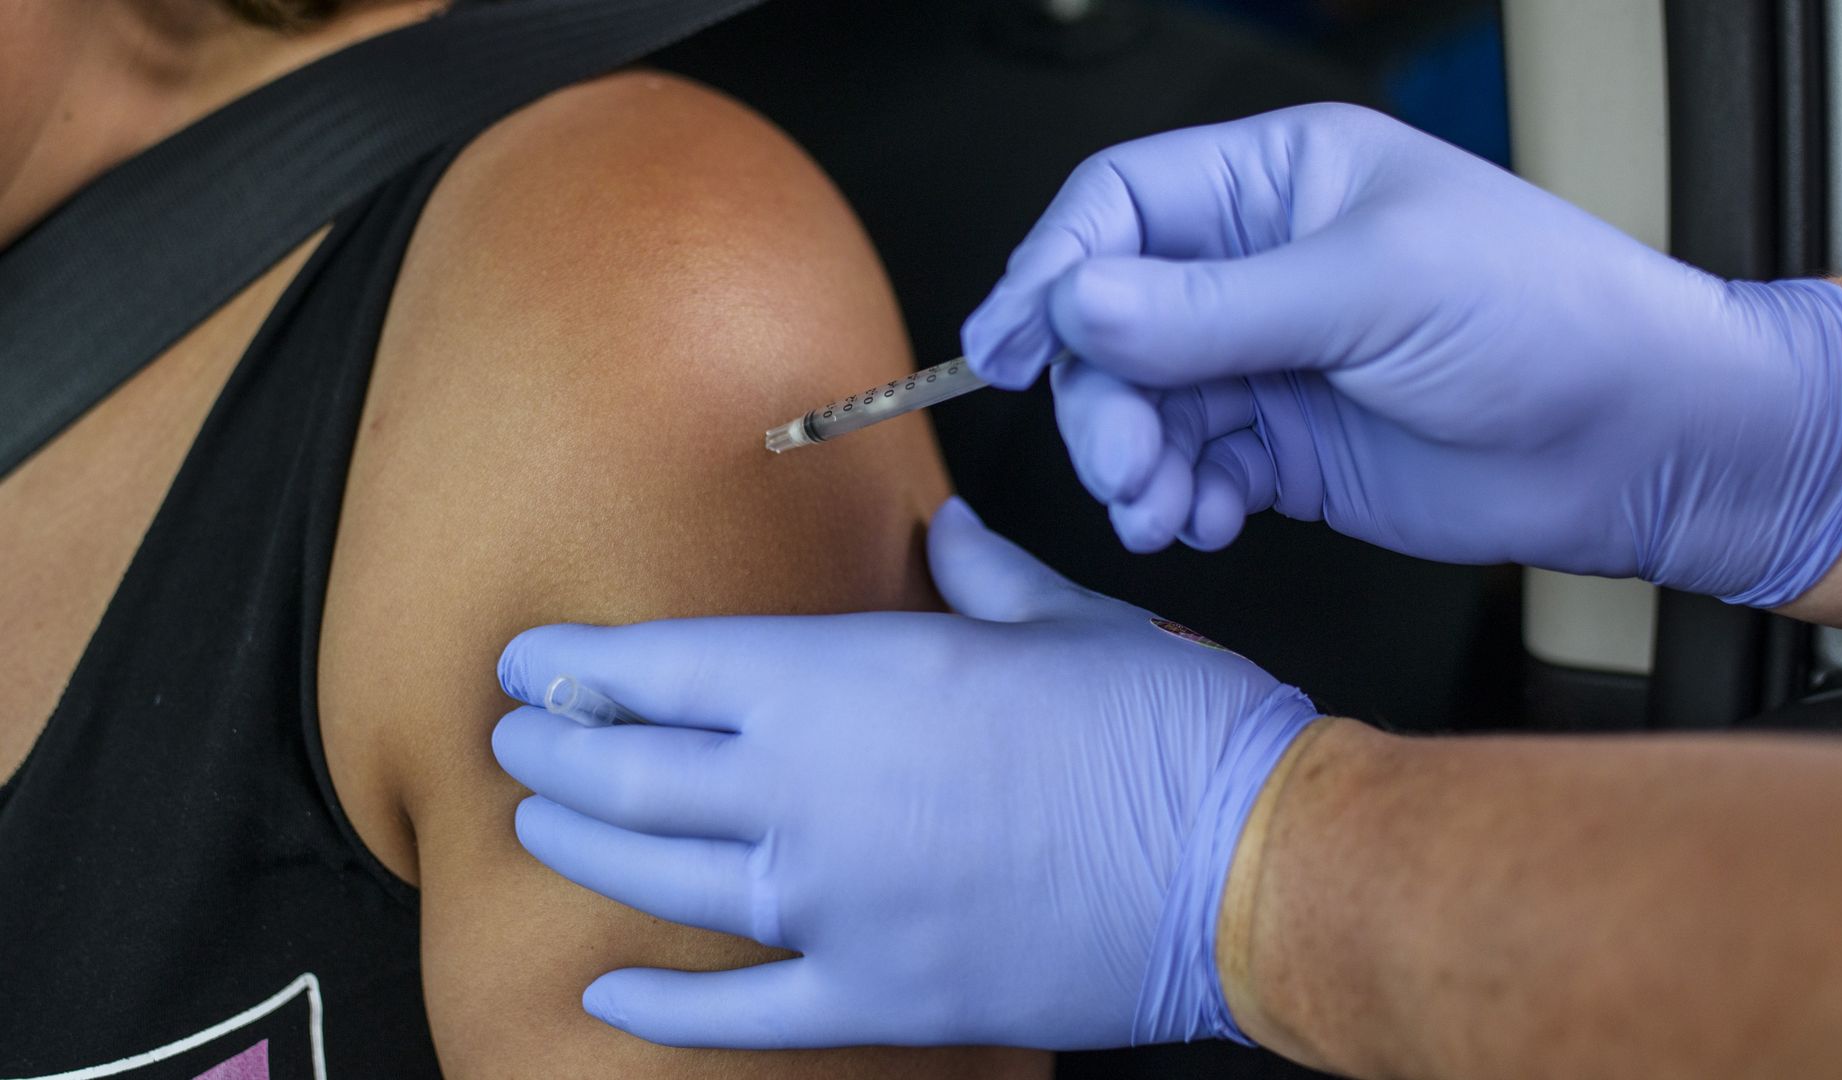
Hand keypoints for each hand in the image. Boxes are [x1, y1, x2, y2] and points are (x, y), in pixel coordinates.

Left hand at [491, 497, 1318, 1049]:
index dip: (582, 664)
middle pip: (637, 774)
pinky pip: (739, 1013)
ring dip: (582, 847)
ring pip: (663, 882)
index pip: (669, 668)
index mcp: (853, 681)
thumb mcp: (1064, 619)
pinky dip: (661, 1006)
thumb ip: (978, 577)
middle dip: (557, 751)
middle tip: (514, 737)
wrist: (1250, 867)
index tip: (531, 659)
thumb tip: (941, 537)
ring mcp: (839, 906)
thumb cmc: (1164, 727)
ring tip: (536, 824)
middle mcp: (818, 794)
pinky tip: (608, 989)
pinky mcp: (880, 994)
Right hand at [962, 104, 1841, 606]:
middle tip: (1123, 459)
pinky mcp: (1286, 448)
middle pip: (1112, 320)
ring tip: (1161, 507)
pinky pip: (1192, 471)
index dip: (1052, 271)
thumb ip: (1213, 308)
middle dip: (1100, 396)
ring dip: (1133, 463)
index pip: (1120, 205)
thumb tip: (1077, 305)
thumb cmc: (1549, 319)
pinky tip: (1207, 522)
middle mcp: (1260, 268)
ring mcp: (1270, 362)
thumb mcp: (1372, 290)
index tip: (1009, 344)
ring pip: (1141, 406)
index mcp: (1280, 182)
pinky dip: (1181, 503)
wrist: (1645, 445)